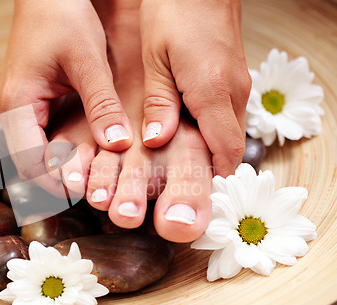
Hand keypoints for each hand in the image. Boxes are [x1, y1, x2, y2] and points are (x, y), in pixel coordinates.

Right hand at [0, 0, 132, 191]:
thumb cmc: (62, 16)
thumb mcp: (87, 59)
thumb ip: (102, 103)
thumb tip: (119, 144)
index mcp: (17, 103)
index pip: (28, 161)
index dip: (56, 181)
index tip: (87, 190)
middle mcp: (11, 112)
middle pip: (28, 165)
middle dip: (58, 181)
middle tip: (94, 191)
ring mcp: (18, 111)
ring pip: (34, 156)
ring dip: (59, 171)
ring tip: (91, 181)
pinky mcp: (31, 107)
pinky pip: (41, 141)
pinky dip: (60, 154)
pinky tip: (84, 158)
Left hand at [139, 0, 250, 175]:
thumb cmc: (174, 11)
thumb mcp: (156, 57)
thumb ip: (159, 102)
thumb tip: (156, 141)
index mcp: (213, 90)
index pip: (225, 149)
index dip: (215, 177)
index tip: (201, 196)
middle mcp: (234, 91)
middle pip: (230, 145)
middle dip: (213, 169)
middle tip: (187, 189)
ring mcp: (238, 83)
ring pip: (230, 131)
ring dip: (211, 151)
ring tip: (184, 168)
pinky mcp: (234, 76)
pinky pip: (227, 115)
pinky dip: (211, 131)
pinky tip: (188, 134)